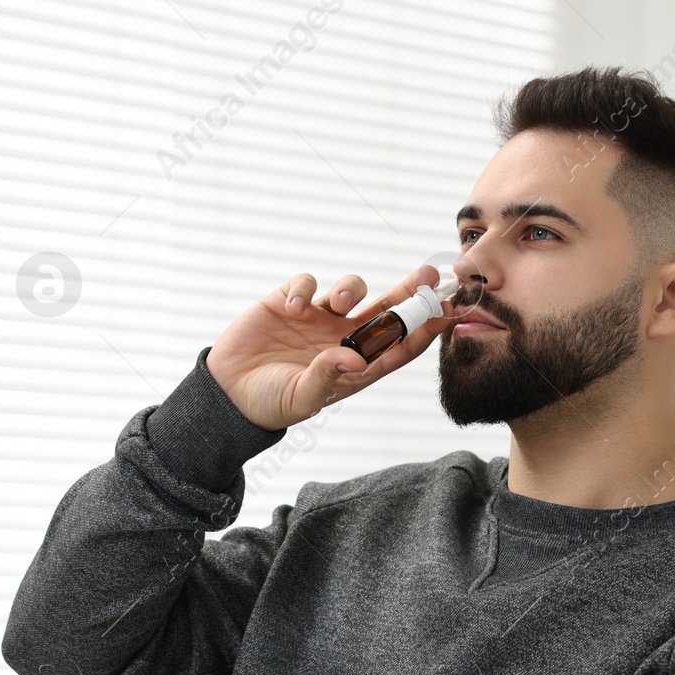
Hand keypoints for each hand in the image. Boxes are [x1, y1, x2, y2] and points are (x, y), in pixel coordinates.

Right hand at [205, 264, 452, 430]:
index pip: (397, 345)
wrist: (227, 392)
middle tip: (430, 272)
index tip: (446, 312)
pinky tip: (294, 307)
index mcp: (353, 365)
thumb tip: (358, 359)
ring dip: (353, 288)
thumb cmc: (270, 402)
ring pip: (351, 289)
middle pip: (385, 309)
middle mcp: (340, 338)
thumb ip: (327, 377)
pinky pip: (307, 284)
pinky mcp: (288, 302)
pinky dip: (306, 289)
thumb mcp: (302, 398)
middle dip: (408, 291)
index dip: (423, 329)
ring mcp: (316, 318)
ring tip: (342, 301)